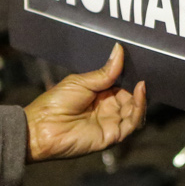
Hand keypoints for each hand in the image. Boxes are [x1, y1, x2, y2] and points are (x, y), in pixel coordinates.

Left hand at [23, 44, 145, 161]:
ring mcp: (111, 122)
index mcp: (99, 94)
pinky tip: (138, 93)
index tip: (138, 64)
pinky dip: (139, 109)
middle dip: (137, 88)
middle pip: (131, 98)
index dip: (130, 77)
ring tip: (141, 84)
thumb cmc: (55, 103)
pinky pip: (131, 124)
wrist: (42, 127)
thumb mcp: (82, 82)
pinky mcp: (113, 135)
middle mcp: (107, 109)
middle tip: (142, 74)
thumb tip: (119, 50)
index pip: (122, 85)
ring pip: (135, 111)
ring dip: (141, 98)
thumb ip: (105, 71)